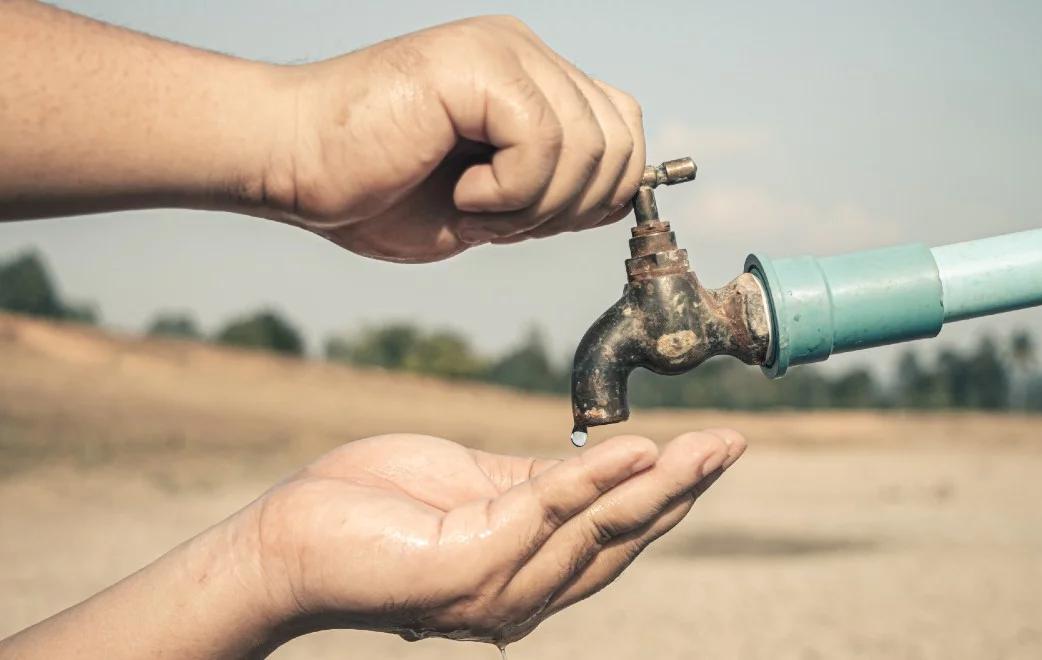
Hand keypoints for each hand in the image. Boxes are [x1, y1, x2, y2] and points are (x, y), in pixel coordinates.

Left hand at [244, 430, 745, 644]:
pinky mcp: (467, 571)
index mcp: (529, 571)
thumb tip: (600, 463)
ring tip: (706, 447)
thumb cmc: (375, 508)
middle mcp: (523, 594)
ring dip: (658, 486)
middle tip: (732, 445)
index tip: (713, 449)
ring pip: (597, 532)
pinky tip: (636, 449)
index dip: (668, 493)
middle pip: (622, 541)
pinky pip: (544, 514)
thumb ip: (537, 484)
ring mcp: (496, 590)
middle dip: (682, 491)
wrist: (289, 537)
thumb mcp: (476, 486)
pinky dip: (593, 480)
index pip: (615, 535)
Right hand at [269, 16, 645, 262]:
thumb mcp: (493, 202)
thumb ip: (554, 189)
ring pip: (588, 148)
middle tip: (499, 220)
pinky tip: (461, 193)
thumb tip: (619, 201)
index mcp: (532, 80)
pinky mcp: (475, 65)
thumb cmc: (376, 190)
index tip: (532, 222)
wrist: (291, 165)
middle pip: (621, 143)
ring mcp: (503, 51)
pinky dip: (508, 195)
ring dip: (534, 207)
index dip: (599, 195)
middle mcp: (526, 53)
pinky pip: (543, 144)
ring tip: (474, 208)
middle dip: (569, 210)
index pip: (623, 130)